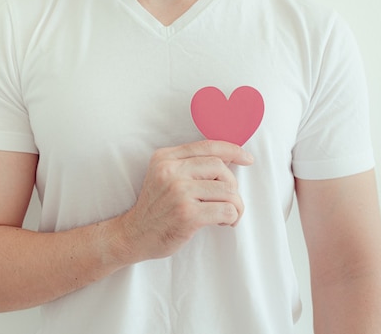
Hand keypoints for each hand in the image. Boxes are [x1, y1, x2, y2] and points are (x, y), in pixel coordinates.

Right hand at [118, 140, 253, 261]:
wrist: (134, 235)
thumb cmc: (155, 208)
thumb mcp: (163, 176)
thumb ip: (189, 165)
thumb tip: (229, 158)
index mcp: (165, 157)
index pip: (207, 146)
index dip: (232, 150)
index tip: (247, 158)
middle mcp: (171, 171)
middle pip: (221, 167)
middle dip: (231, 185)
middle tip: (227, 200)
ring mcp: (179, 192)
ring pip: (228, 190)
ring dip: (235, 205)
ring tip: (225, 215)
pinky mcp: (187, 214)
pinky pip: (226, 210)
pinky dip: (232, 217)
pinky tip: (222, 223)